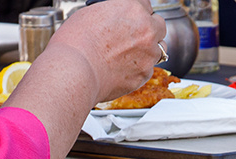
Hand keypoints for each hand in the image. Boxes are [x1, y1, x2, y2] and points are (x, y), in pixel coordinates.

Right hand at [50, 0, 167, 104]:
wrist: (75, 71)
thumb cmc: (76, 42)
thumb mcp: (91, 14)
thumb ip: (112, 14)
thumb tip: (114, 18)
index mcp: (133, 9)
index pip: (146, 4)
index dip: (138, 12)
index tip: (134, 18)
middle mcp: (146, 30)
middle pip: (159, 25)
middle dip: (149, 29)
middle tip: (136, 35)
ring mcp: (148, 53)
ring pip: (159, 49)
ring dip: (148, 50)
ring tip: (129, 54)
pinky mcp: (145, 74)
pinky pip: (149, 69)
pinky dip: (139, 68)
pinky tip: (123, 68)